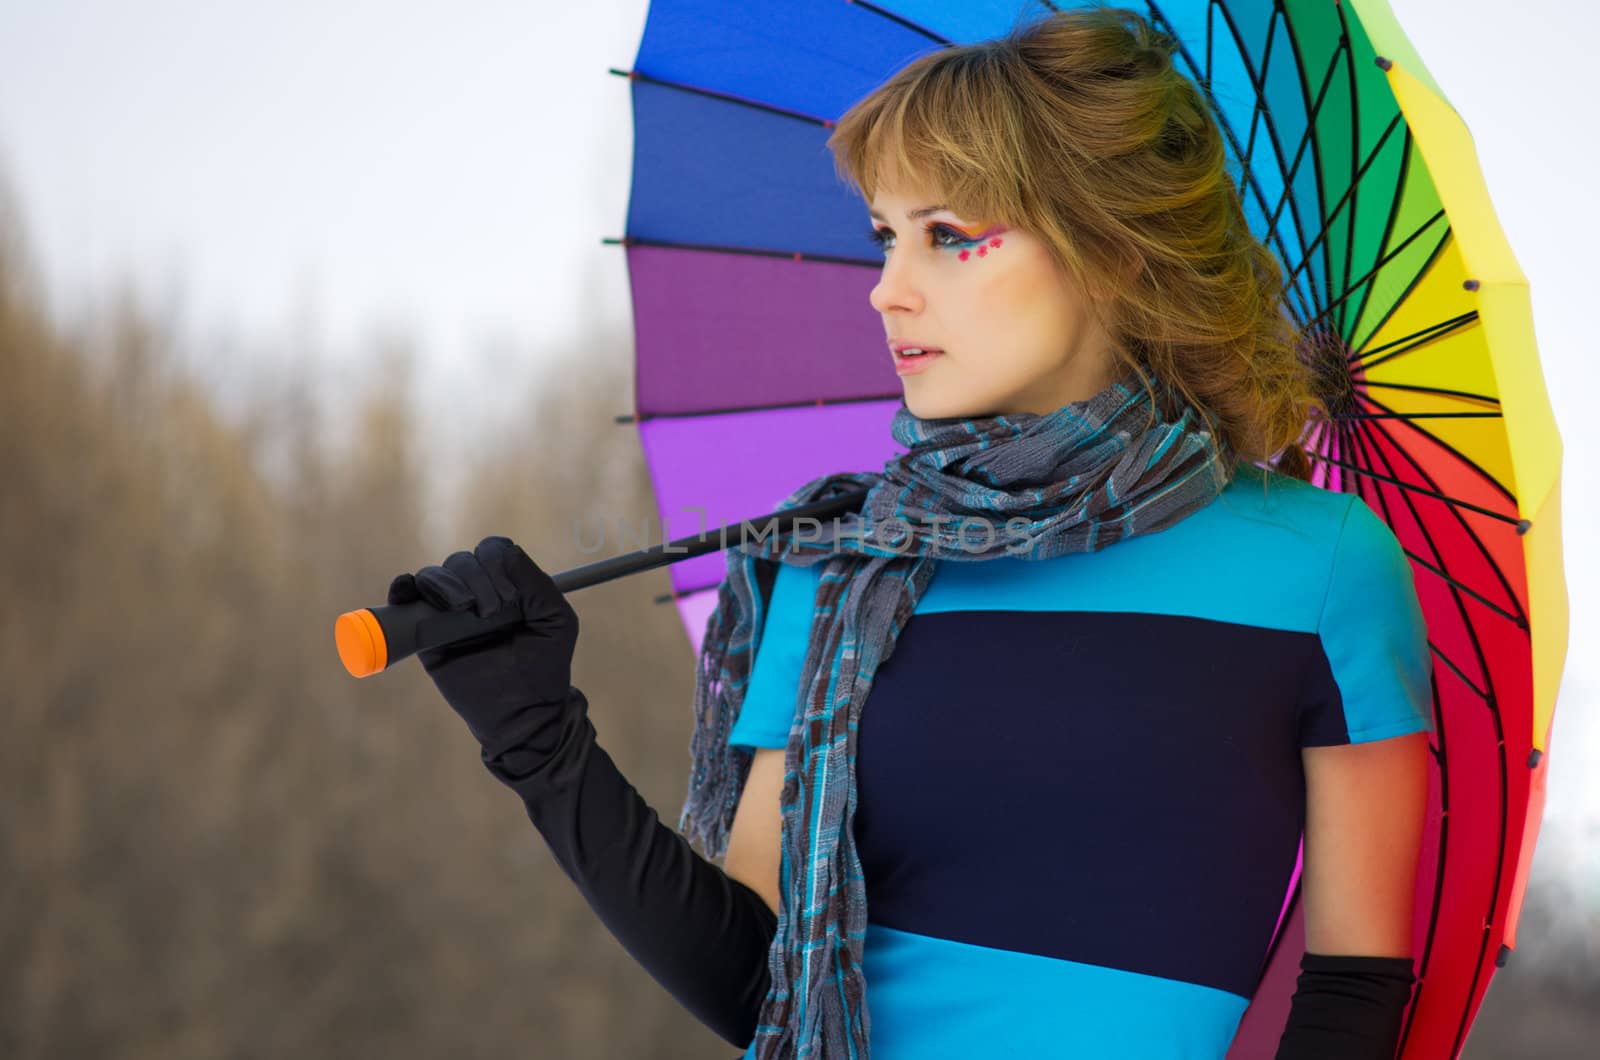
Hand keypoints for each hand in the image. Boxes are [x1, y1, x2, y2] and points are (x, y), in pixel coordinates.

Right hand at [388, 536, 579, 755]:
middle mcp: (477, 593)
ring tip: (461, 608)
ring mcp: (449, 613)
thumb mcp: (557, 621)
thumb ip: (538, 585)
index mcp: (508, 586)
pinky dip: (402, 588)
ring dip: (444, 583)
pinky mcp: (427, 635)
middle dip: (474, 578)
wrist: (521, 713)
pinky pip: (407, 602)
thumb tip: (508, 552)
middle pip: (462, 561)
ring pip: (433, 576)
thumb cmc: (544, 667)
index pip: (493, 552)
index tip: (509, 595)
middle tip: (489, 610)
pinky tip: (407, 590)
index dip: (496, 564)